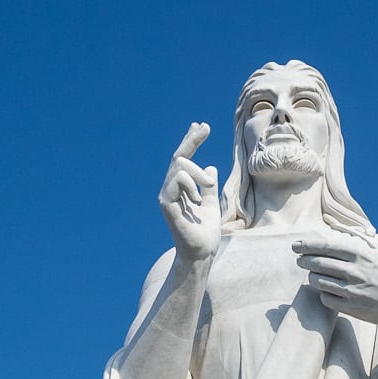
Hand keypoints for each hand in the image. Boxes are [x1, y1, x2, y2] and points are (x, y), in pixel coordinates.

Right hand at [159, 121, 219, 262]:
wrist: (202, 252)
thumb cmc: (205, 233)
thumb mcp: (212, 203)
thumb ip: (209, 186)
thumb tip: (210, 167)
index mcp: (180, 189)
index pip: (183, 159)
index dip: (191, 141)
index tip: (201, 125)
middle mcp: (169, 189)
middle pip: (178, 156)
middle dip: (192, 140)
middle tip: (205, 128)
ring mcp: (166, 195)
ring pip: (179, 166)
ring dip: (197, 173)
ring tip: (208, 187)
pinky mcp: (166, 203)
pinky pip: (177, 180)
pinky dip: (191, 185)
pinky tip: (197, 200)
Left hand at [291, 233, 377, 328]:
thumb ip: (355, 236)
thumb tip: (331, 223)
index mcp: (360, 253)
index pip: (325, 246)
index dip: (307, 246)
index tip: (295, 246)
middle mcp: (355, 271)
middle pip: (318, 263)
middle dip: (304, 261)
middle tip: (300, 260)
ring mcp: (352, 290)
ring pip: (318, 281)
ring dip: (312, 277)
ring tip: (313, 274)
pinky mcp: (350, 307)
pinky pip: (325, 298)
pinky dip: (322, 293)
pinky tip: (327, 290)